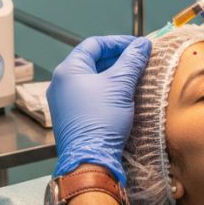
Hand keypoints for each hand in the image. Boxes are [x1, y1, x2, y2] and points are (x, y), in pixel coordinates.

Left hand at [46, 35, 150, 183]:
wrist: (89, 162)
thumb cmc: (100, 121)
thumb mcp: (120, 85)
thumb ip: (132, 61)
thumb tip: (142, 45)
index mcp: (68, 70)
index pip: (93, 44)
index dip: (117, 42)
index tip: (137, 46)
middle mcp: (61, 83)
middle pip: (91, 60)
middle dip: (116, 58)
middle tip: (138, 60)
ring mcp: (63, 101)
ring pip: (90, 79)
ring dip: (112, 75)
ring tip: (133, 76)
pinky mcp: (70, 117)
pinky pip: (88, 95)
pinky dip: (105, 90)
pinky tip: (121, 95)